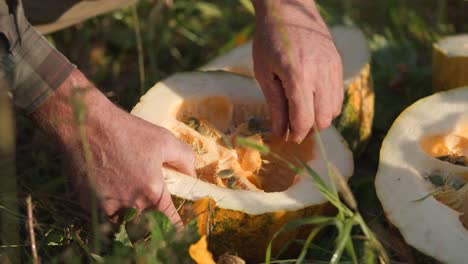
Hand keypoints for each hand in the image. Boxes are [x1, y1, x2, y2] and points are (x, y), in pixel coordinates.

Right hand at [31, 69, 195, 227]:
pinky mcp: (88, 205)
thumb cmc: (128, 131)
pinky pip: (105, 216)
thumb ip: (185, 160)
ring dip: (131, 218)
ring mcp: (107, 207)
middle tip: (151, 206)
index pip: (170, 222)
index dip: (176, 227)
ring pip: (125, 223)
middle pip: (147, 224)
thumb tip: (192, 177)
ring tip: (130, 199)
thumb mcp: (165, 140)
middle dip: (152, 220)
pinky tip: (112, 193)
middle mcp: (131, 205)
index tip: (178, 229)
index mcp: (152, 192)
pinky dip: (111, 211)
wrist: (86, 126)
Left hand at [252, 0, 342, 142]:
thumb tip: (281, 132)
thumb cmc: (269, 40)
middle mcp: (320, 73)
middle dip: (309, 129)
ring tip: (302, 112)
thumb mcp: (264, 73)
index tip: (288, 138)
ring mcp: (333, 68)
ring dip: (319, 118)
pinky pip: (339, 95)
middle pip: (324, 119)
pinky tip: (312, 99)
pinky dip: (327, 105)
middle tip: (293, 127)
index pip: (304, 119)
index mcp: (297, 75)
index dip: (296, 134)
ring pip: (334, 110)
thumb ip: (275, 105)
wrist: (289, 9)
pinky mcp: (338, 64)